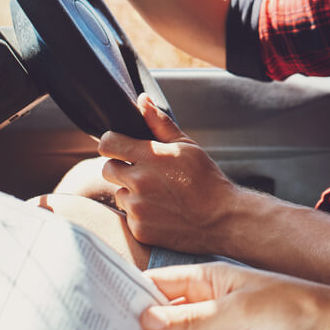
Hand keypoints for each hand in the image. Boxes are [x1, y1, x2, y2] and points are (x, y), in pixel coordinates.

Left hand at [99, 95, 242, 251]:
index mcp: (151, 156)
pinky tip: (160, 212)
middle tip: (143, 174)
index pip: (107, 143)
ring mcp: (138, 207)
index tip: (120, 147)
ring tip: (157, 195)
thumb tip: (142, 100)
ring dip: (131, 193)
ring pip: (119, 194)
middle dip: (121, 168)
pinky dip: (139, 215)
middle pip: (107, 169)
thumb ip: (160, 123)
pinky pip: (128, 217)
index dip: (112, 143)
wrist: (222, 219)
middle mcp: (139, 181)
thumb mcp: (186, 146)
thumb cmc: (206, 179)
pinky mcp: (139, 229)